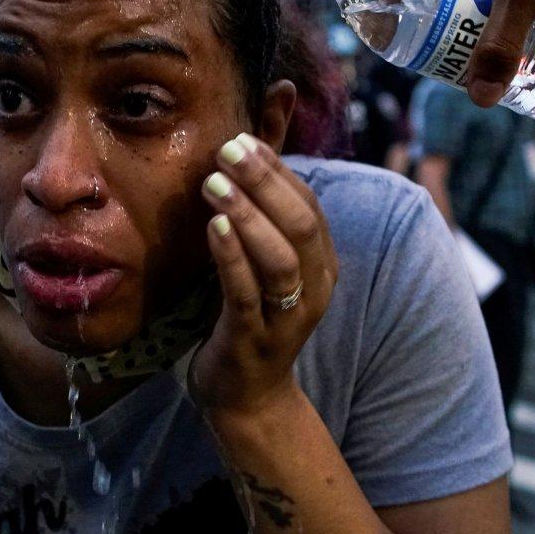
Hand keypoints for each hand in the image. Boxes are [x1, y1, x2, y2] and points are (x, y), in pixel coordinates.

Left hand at [190, 133, 338, 419]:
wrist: (247, 395)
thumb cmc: (250, 315)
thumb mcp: (263, 262)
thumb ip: (263, 213)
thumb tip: (253, 148)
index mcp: (321, 263)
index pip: (308, 203)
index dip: (277, 169)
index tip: (242, 137)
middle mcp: (314, 287)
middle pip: (300, 223)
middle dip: (264, 182)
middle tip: (228, 150)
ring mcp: (287, 316)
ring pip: (280, 257)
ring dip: (248, 214)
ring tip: (214, 183)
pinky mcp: (255, 338)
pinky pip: (247, 293)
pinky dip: (232, 257)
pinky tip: (213, 228)